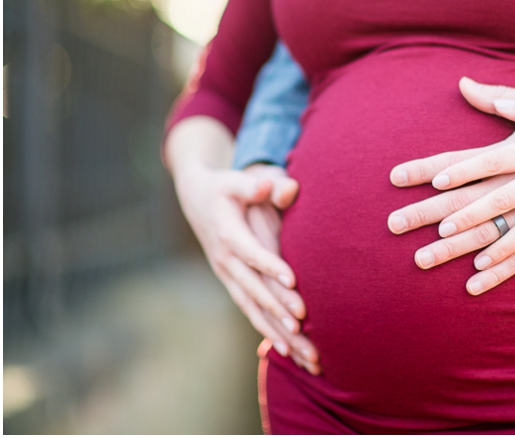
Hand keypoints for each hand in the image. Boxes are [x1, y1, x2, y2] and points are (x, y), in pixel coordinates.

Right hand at [172, 162, 319, 372]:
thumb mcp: (233, 181)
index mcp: (228, 234)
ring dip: (275, 330)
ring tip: (299, 351)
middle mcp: (225, 261)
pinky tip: (287, 351)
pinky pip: (251, 312)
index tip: (292, 278)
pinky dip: (268, 331)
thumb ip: (252, 185)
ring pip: (253, 308)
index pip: (250, 252)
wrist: (196, 199)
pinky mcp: (233, 284)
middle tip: (302, 323)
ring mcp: (227, 276)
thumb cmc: (223, 187)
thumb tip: (267, 184)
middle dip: (276, 307)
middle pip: (253, 288)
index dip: (270, 264)